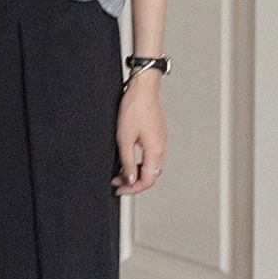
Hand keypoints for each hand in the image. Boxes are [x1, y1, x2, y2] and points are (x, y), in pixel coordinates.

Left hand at [111, 72, 165, 194]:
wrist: (142, 89)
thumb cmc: (135, 108)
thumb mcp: (124, 139)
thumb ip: (127, 162)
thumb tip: (130, 179)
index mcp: (155, 151)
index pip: (147, 180)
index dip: (132, 189)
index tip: (119, 190)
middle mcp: (161, 148)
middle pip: (150, 175)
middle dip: (132, 182)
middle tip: (117, 183)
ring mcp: (160, 141)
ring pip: (149, 166)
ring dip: (134, 172)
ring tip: (119, 172)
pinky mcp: (156, 135)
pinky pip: (149, 156)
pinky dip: (138, 162)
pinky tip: (126, 159)